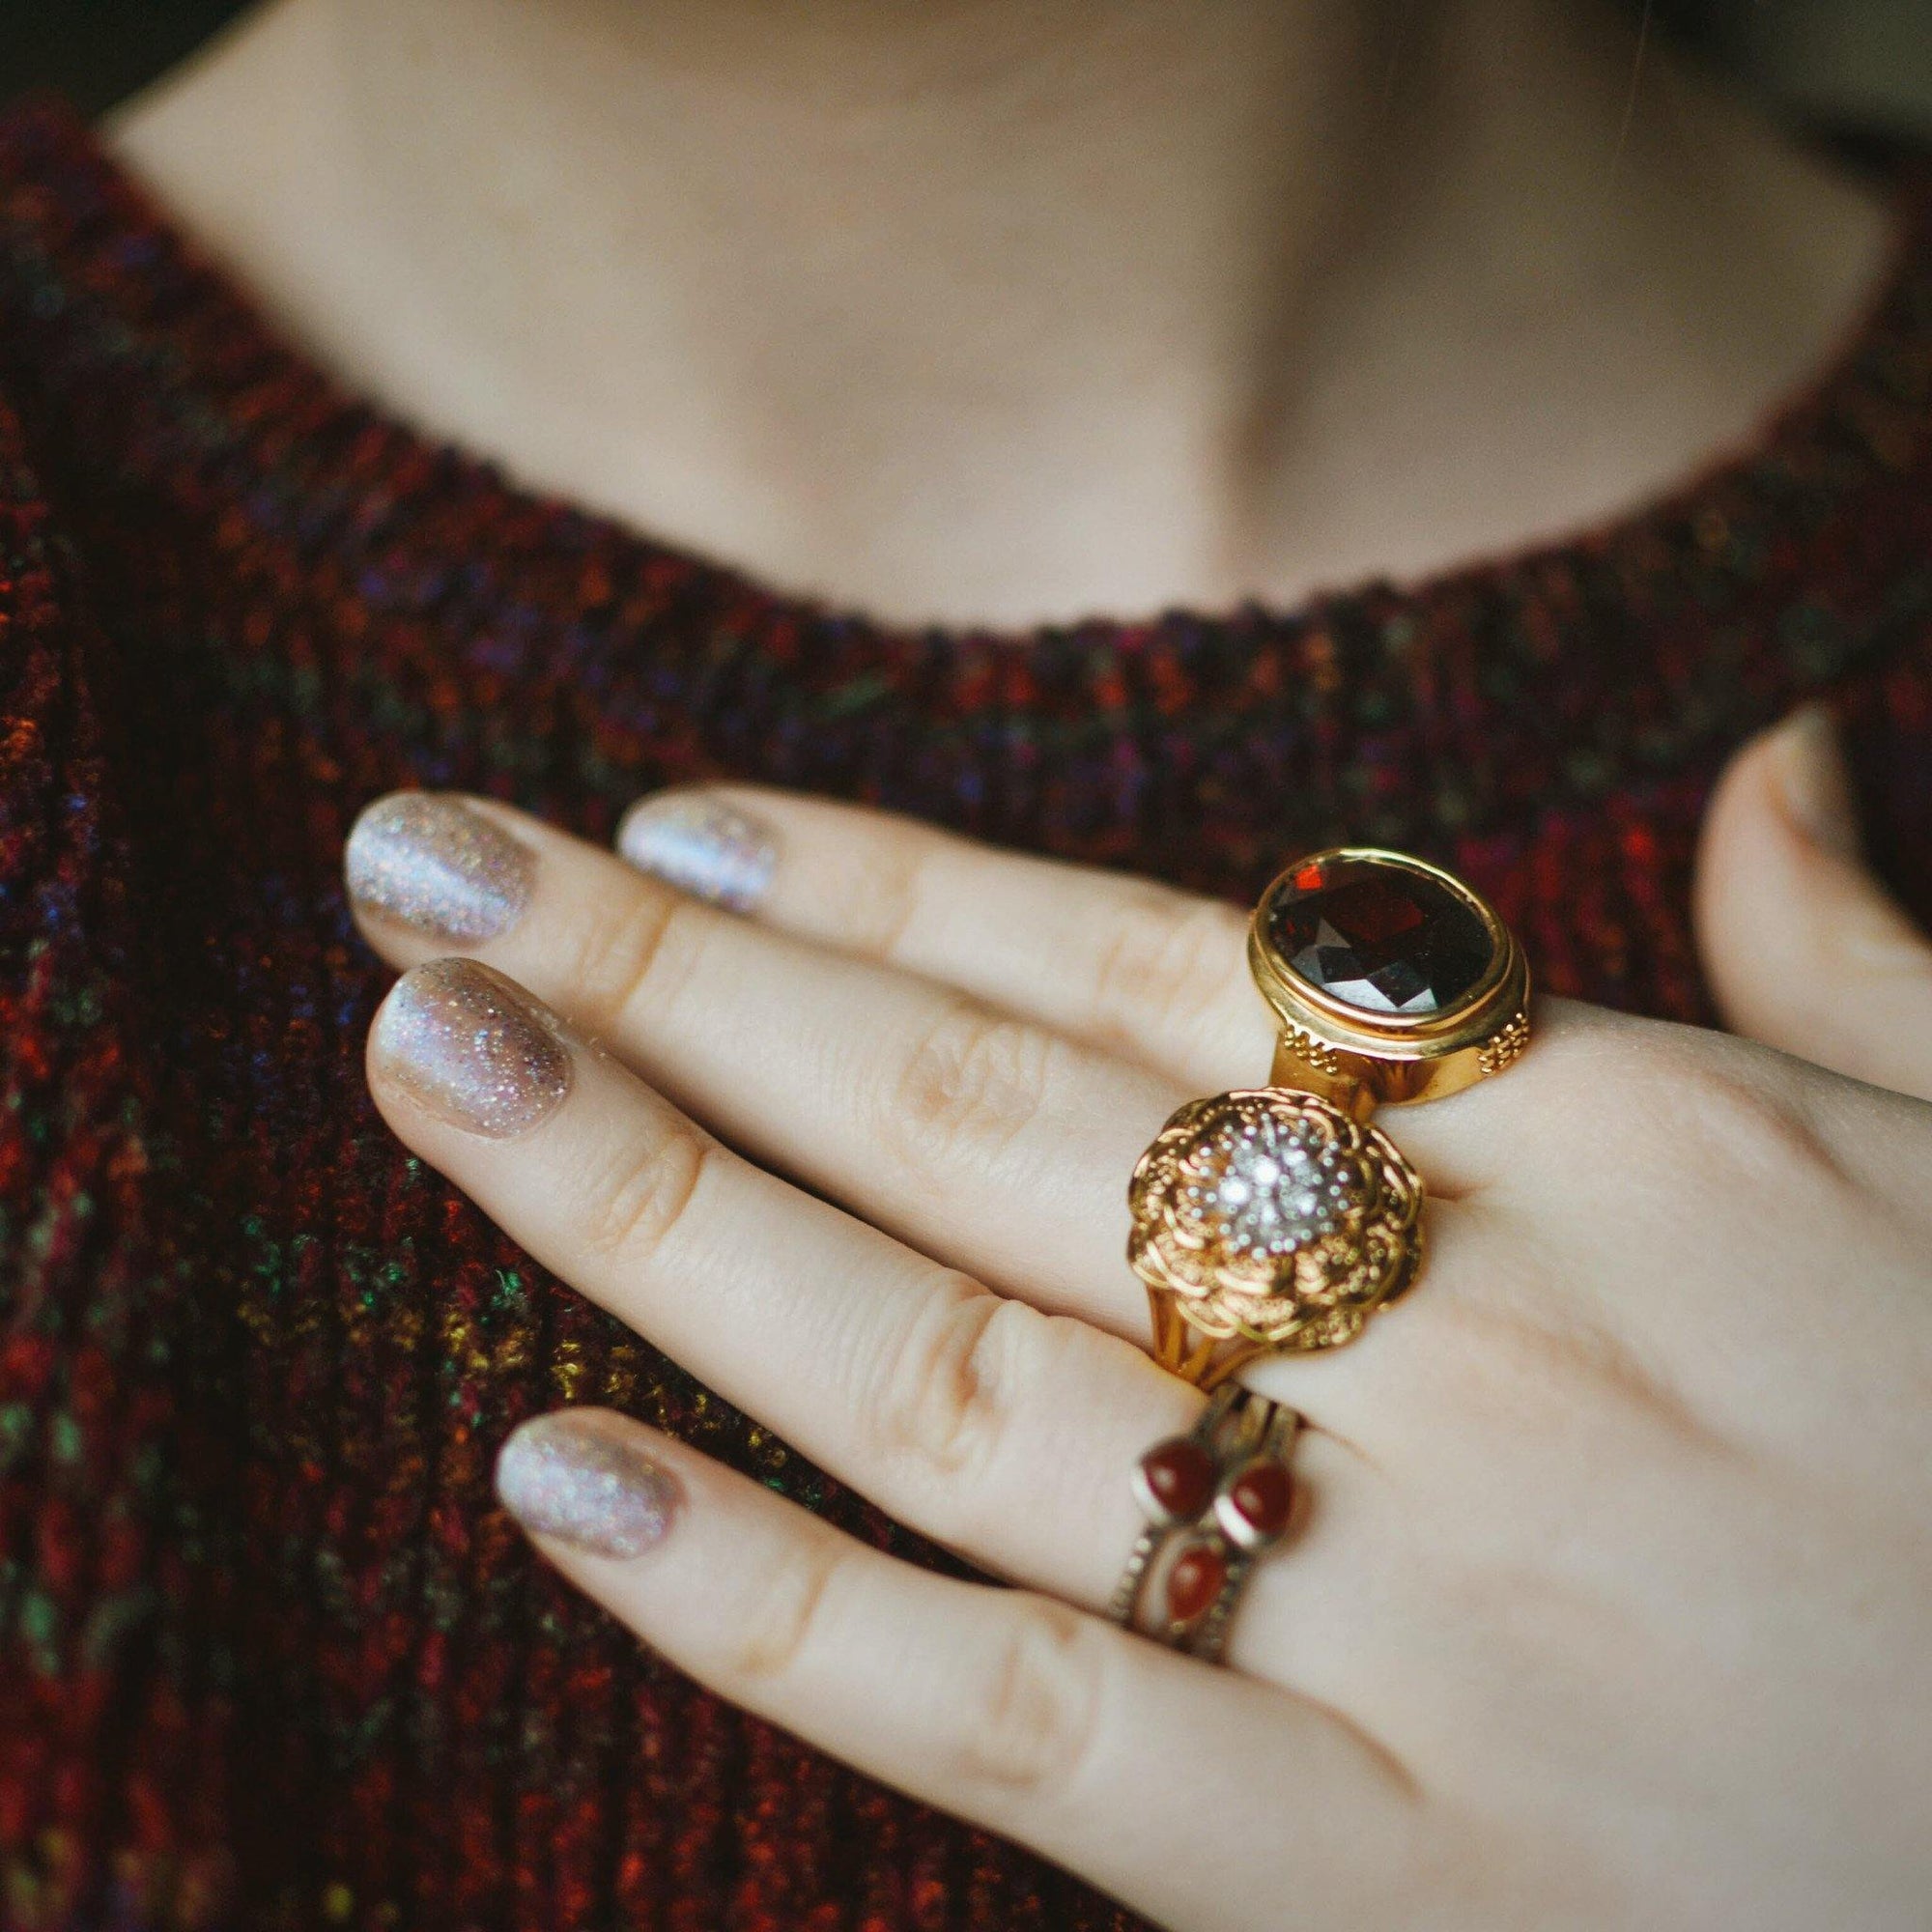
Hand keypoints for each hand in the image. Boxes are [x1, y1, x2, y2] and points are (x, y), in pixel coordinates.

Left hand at [343, 721, 1931, 1931]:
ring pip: (948, 1373)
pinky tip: (561, 1480)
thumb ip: (1859, 970)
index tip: (670, 823)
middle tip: (430, 859)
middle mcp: (1491, 1354)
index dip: (888, 887)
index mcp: (1641, 1161)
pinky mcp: (1378, 1884)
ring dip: (660, 1206)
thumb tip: (1786, 767)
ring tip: (438, 1055)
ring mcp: (1421, 1619)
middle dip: (681, 982)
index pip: (1157, 972)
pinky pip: (1016, 1719)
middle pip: (985, 1121)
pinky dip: (773, 1607)